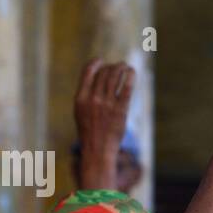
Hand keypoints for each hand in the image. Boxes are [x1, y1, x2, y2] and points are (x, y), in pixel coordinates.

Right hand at [74, 60, 133, 189]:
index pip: (88, 71)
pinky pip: (127, 86)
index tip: (102, 62)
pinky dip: (130, 75)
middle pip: (104, 72)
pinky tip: (132, 72)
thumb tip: (98, 75)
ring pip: (115, 76)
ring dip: (121, 68)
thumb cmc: (89, 131)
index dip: (96, 63)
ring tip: (125, 67)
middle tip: (117, 67)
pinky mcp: (120, 109)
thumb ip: (86, 94)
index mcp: (80, 98)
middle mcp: (93, 99)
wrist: (97, 151)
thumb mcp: (80, 112)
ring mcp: (107, 104)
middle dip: (111, 67)